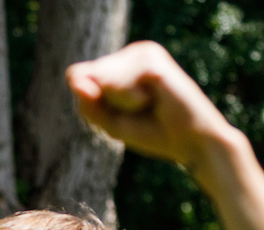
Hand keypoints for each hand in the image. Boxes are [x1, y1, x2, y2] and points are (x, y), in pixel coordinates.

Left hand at [65, 41, 236, 169]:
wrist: (191, 143)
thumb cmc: (152, 133)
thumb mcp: (109, 122)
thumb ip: (86, 101)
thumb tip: (72, 77)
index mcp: (121, 62)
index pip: (77, 77)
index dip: (93, 104)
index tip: (123, 113)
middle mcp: (132, 51)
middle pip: (87, 77)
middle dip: (106, 105)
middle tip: (138, 110)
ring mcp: (144, 52)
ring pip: (101, 79)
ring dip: (120, 104)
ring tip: (148, 104)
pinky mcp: (152, 61)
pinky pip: (117, 85)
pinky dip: (131, 102)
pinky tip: (155, 99)